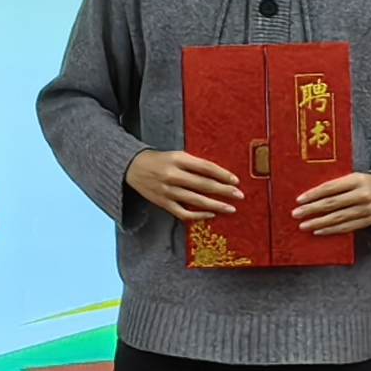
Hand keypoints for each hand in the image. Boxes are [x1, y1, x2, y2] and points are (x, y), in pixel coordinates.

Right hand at [126, 147, 243, 221]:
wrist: (132, 167)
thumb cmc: (159, 160)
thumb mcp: (176, 155)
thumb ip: (194, 164)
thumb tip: (219, 176)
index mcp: (178, 159)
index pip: (205, 167)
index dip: (222, 174)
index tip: (236, 180)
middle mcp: (173, 175)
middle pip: (203, 184)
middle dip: (224, 191)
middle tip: (239, 195)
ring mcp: (167, 191)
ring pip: (196, 200)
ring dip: (216, 205)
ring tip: (230, 208)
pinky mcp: (163, 203)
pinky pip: (183, 212)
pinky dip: (198, 215)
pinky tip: (210, 214)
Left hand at [291, 170, 370, 237]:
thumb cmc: (367, 183)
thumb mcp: (355, 177)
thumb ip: (337, 184)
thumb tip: (311, 195)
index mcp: (357, 180)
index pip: (330, 187)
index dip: (314, 194)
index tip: (299, 199)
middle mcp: (362, 195)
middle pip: (332, 204)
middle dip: (312, 209)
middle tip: (296, 214)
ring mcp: (366, 210)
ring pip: (338, 218)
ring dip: (318, 222)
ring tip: (303, 225)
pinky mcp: (368, 221)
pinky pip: (347, 227)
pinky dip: (331, 230)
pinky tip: (318, 231)